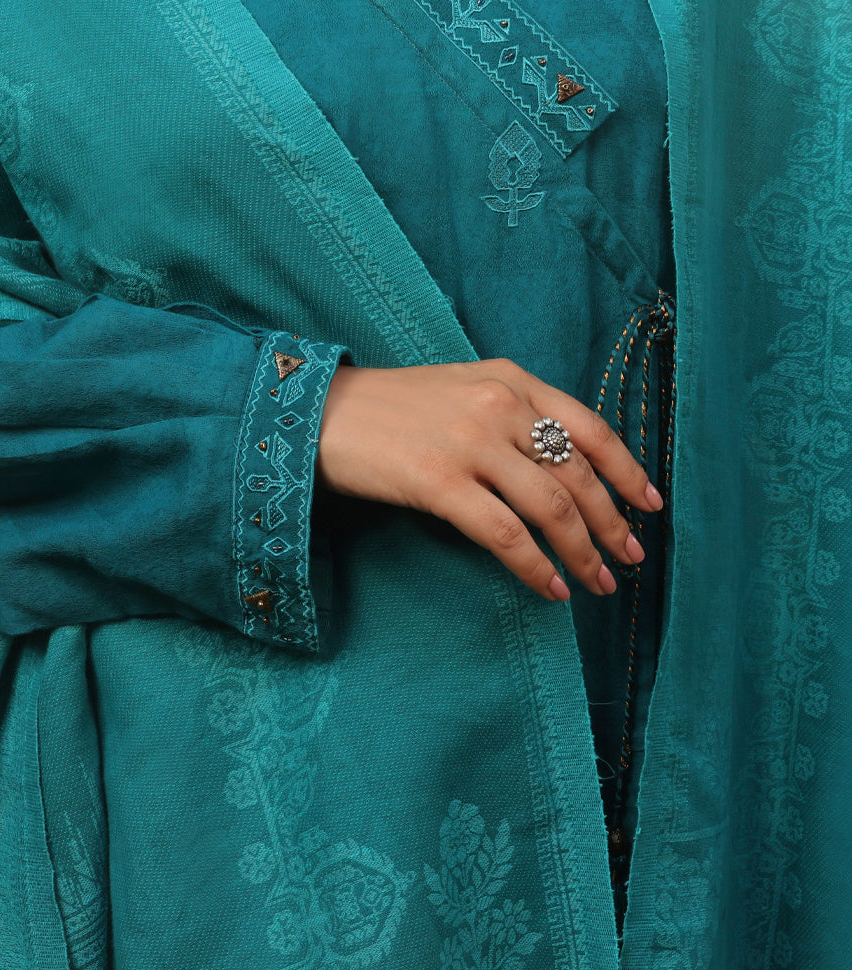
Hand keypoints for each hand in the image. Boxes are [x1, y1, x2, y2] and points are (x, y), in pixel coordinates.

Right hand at [316, 358, 661, 600]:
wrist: (319, 413)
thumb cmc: (390, 408)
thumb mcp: (461, 390)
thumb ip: (511, 413)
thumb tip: (560, 467)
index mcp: (510, 379)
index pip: (590, 427)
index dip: (627, 470)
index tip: (650, 504)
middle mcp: (500, 405)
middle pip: (578, 472)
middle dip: (612, 522)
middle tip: (630, 558)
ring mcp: (471, 443)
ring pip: (551, 506)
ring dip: (583, 552)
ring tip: (598, 583)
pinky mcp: (440, 482)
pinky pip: (506, 535)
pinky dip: (536, 567)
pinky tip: (551, 589)